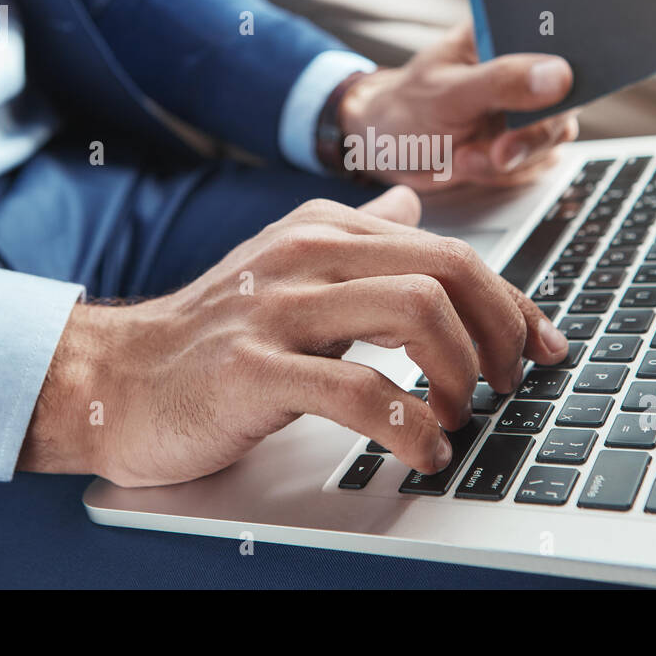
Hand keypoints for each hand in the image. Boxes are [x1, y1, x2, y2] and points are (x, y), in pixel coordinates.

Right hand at [18, 186, 569, 485]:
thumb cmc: (208, 333)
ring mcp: (279, 308)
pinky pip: (361, 392)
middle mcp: (307, 253)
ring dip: (462, 375)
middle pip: (447, 271)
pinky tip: (423, 450)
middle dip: (500, 334)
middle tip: (509, 384)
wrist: (113, 378)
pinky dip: (411, 427)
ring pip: (416, 314)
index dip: (511, 303)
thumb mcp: (285, 264)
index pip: (448, 252)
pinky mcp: (253, 368)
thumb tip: (409, 204)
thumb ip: (354, 235)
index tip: (541, 346)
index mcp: (324, 229)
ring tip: (462, 415)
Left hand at [338, 21, 579, 190]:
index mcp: (502, 33)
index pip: (558, 38)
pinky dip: (505, 172)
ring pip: (554, 134)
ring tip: (465, 157)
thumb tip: (559, 75)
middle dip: (533, 134)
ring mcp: (524, 106)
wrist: (385, 150)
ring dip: (514, 157)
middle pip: (566, 95)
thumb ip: (502, 81)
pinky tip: (470, 163)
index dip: (568, 67)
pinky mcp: (522, 140)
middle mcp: (521, 67)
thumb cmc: (407, 108)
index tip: (554, 96)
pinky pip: (538, 161)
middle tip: (499, 153)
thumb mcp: (448, 92)